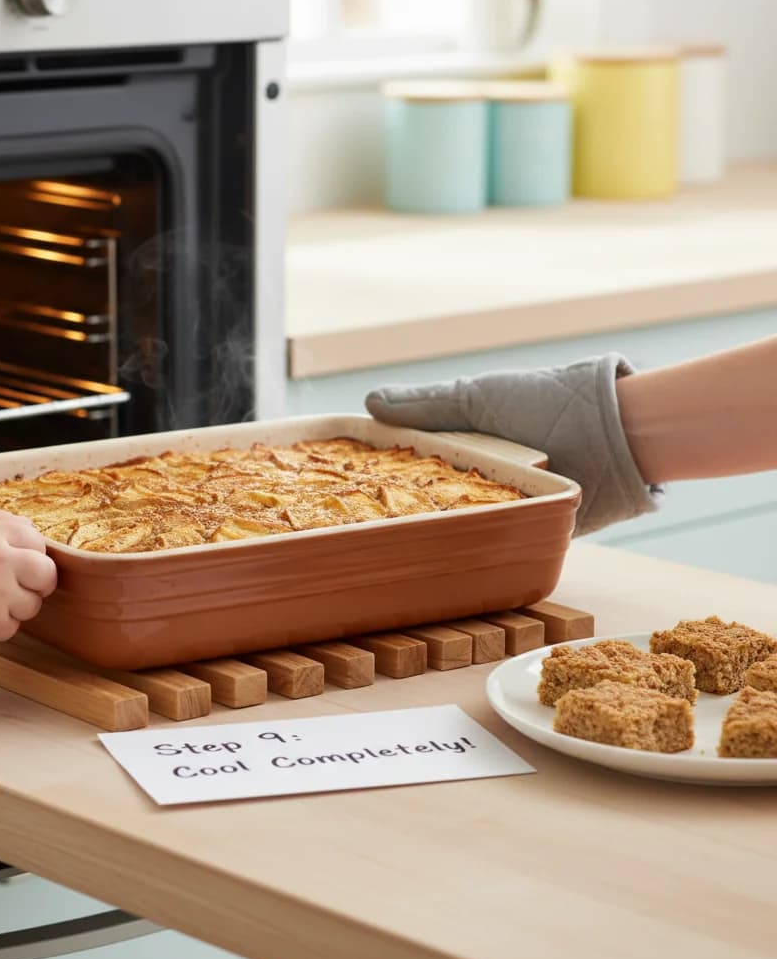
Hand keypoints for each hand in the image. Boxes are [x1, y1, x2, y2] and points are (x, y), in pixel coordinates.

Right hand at [0, 511, 57, 648]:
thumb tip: (29, 528)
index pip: (36, 540)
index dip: (33, 552)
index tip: (24, 561)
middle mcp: (0, 562)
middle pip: (47, 573)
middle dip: (42, 581)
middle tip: (26, 585)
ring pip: (33, 604)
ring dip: (18, 605)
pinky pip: (13, 626)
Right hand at [365, 353, 660, 535]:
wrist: (617, 433)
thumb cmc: (547, 403)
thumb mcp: (478, 397)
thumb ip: (425, 404)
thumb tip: (367, 402)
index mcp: (464, 444)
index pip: (410, 464)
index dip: (378, 474)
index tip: (342, 485)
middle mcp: (480, 478)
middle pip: (427, 500)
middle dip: (396, 514)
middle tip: (356, 527)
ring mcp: (503, 508)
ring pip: (455, 528)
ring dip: (430, 536)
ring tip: (384, 550)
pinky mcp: (527, 534)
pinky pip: (492, 549)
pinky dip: (470, 554)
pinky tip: (436, 561)